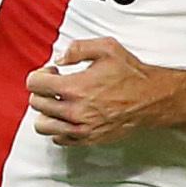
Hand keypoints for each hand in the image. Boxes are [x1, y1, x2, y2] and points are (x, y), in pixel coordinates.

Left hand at [27, 37, 174, 145]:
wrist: (151, 99)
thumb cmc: (131, 75)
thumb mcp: (106, 48)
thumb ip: (78, 48)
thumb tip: (60, 58)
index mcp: (75, 87)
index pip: (34, 84)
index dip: (39, 75)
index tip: (51, 73)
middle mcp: (74, 111)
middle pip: (37, 104)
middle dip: (42, 91)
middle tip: (55, 86)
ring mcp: (80, 128)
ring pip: (43, 126)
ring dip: (46, 112)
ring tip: (58, 103)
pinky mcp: (88, 139)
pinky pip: (59, 139)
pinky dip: (58, 128)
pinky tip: (69, 116)